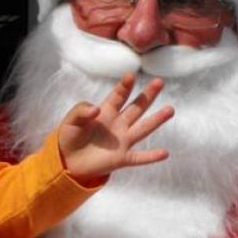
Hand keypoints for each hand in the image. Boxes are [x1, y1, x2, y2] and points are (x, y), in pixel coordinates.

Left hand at [57, 73, 172, 185]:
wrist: (68, 161)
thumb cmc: (70, 137)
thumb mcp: (71, 120)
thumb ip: (81, 111)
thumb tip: (96, 110)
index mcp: (106, 112)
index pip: (118, 96)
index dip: (124, 86)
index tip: (130, 76)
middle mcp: (118, 124)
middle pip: (136, 107)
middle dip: (147, 95)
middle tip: (159, 82)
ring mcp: (122, 141)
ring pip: (143, 128)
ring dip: (157, 120)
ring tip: (170, 110)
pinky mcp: (122, 158)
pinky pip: (139, 157)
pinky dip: (151, 156)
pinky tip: (165, 153)